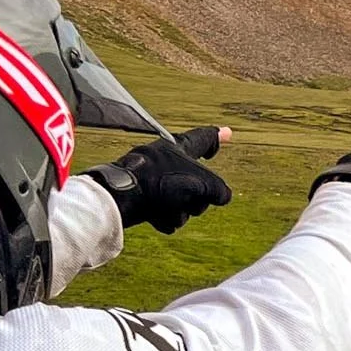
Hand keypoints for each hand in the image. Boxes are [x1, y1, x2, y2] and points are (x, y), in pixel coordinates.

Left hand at [84, 126, 232, 234]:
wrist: (124, 197)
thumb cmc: (163, 182)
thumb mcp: (205, 184)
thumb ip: (220, 190)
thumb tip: (221, 197)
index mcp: (179, 148)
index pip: (204, 139)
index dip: (217, 137)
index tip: (226, 132)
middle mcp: (166, 162)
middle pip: (199, 185)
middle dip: (197, 198)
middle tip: (186, 196)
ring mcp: (154, 182)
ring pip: (183, 204)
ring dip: (180, 211)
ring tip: (165, 206)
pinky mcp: (143, 200)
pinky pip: (166, 214)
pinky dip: (164, 218)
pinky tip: (155, 216)